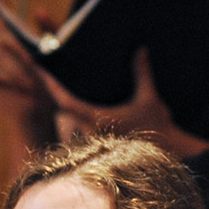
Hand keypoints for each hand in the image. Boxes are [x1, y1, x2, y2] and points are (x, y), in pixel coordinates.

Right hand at [0, 8, 58, 124]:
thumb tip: (39, 9)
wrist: (39, 114)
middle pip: (4, 36)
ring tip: (34, 84)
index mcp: (15, 36)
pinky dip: (9, 81)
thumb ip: (50, 33)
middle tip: (36, 65)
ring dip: (19, 69)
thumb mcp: (55, 60)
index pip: (4, 14)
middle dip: (21, 50)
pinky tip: (21, 90)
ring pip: (0, 54)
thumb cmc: (50, 85)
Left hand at [42, 48, 208, 159]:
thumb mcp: (150, 100)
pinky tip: (81, 130)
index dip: (50, 84)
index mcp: (97, 119)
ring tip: (70, 111)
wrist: (169, 158)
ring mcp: (92, 149)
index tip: (39, 68)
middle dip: (62, 108)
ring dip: (68, 123)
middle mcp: (90, 135)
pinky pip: (78, 146)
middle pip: (61, 118)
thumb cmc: (157, 129)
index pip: (65, 101)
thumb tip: (141, 49)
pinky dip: (77, 135)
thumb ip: (142, 73)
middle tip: (57, 91)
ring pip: (67, 133)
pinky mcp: (97, 158)